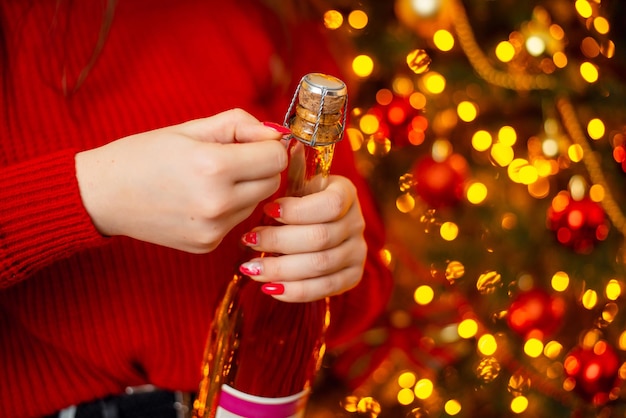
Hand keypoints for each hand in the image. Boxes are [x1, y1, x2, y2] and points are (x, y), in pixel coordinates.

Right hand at [75, 109, 287, 252]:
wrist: (103, 196)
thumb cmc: (145, 154)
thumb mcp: (192, 128)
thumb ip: (240, 125)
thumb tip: (277, 135)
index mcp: (213, 167)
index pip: (276, 158)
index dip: (267, 146)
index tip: (252, 142)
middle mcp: (218, 204)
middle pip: (272, 182)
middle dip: (260, 167)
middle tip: (230, 158)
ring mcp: (213, 229)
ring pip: (257, 202)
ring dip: (246, 188)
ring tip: (210, 179)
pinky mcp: (208, 245)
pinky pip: (237, 221)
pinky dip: (229, 208)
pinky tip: (200, 199)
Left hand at [239, 175, 366, 301]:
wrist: (314, 225)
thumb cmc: (297, 200)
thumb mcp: (295, 181)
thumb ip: (289, 168)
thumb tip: (278, 144)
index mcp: (345, 193)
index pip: (330, 205)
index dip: (298, 210)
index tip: (267, 209)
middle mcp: (356, 222)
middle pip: (320, 237)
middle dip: (279, 241)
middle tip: (248, 240)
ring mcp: (357, 251)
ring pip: (320, 265)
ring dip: (281, 268)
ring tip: (250, 267)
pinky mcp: (352, 276)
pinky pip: (325, 289)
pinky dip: (295, 291)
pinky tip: (269, 288)